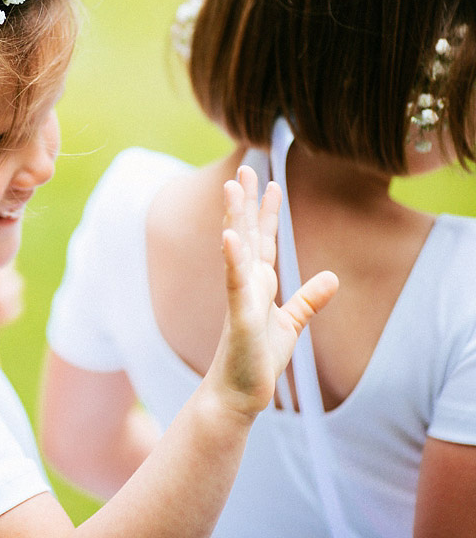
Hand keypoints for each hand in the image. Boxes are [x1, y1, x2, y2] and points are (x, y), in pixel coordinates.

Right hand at [207, 166, 337, 417]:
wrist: (238, 393)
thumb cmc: (257, 359)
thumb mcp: (291, 324)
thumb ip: (308, 299)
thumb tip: (331, 277)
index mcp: (258, 284)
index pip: (262, 239)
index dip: (265, 211)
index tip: (270, 182)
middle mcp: (246, 284)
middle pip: (246, 234)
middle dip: (245, 201)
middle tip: (244, 168)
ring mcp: (239, 298)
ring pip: (237, 250)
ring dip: (234, 217)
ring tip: (232, 188)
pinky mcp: (239, 317)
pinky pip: (234, 284)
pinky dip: (232, 259)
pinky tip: (230, 237)